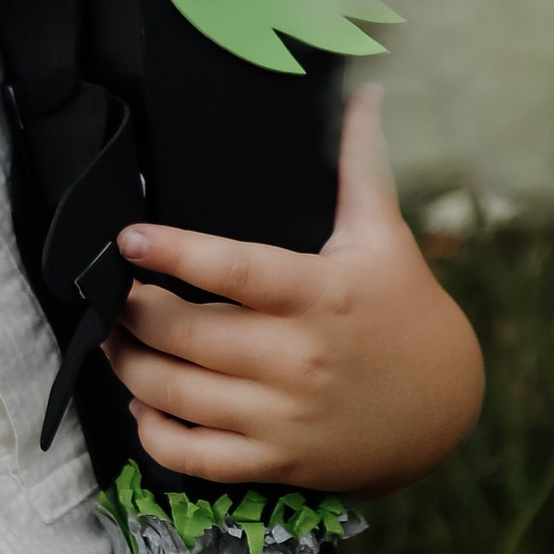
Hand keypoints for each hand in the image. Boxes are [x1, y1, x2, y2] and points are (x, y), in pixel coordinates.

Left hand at [104, 88, 483, 494]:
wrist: (444, 406)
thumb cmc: (405, 310)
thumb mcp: (383, 236)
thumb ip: (360, 163)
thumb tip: (364, 92)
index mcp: (318, 294)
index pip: (233, 270)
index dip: (174, 253)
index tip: (127, 238)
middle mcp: (297, 358)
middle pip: (186, 334)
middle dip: (130, 311)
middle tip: (109, 292)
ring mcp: (284, 416)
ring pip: (177, 395)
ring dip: (128, 366)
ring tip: (112, 339)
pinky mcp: (276, 461)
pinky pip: (195, 458)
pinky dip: (154, 433)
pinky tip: (143, 403)